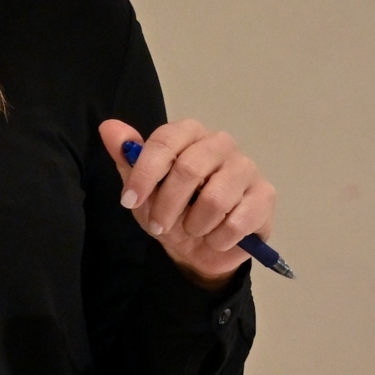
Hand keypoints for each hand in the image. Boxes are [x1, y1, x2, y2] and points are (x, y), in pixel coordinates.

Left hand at [99, 119, 273, 287]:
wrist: (200, 246)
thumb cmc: (170, 209)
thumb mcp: (140, 188)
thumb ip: (127, 157)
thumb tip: (109, 127)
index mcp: (189, 134)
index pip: (165, 141)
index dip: (144, 173)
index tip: (129, 201)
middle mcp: (221, 144)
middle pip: (190, 169)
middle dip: (166, 205)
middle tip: (158, 225)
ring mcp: (247, 168)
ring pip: (215, 198)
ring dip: (194, 225)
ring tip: (192, 230)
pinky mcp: (266, 195)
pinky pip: (238, 221)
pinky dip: (218, 238)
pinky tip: (215, 239)